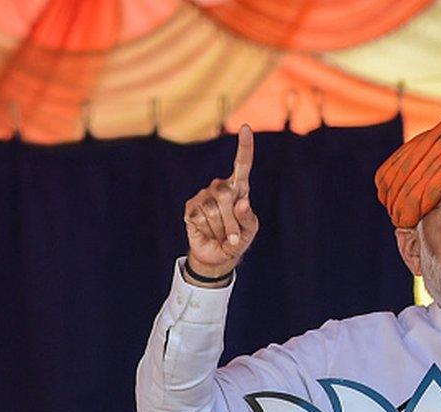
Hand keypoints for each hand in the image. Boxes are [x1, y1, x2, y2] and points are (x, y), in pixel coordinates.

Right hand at [183, 124, 258, 281]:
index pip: (242, 164)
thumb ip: (248, 218)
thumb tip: (242, 202)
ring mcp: (203, 196)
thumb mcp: (250, 231)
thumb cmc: (238, 240)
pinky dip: (207, 231)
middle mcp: (220, 187)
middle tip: (234, 238)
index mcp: (239, 188)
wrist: (218, 255)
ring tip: (221, 236)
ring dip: (221, 230)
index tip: (246, 127)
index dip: (244, 146)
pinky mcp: (190, 208)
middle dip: (231, 221)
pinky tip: (208, 233)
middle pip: (224, 195)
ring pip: (213, 210)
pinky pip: (199, 217)